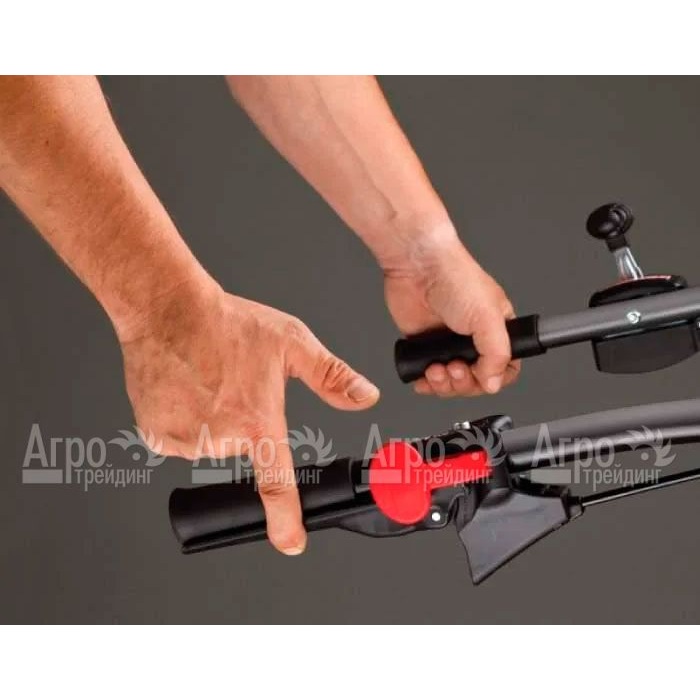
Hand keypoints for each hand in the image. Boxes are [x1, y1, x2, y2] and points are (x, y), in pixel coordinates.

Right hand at [118, 280, 379, 554]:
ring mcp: (184, 438)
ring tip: (207, 382)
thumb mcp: (292, 343)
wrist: (168, 309)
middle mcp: (220, 436)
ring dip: (211, 422)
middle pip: (240, 448)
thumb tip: (365, 396)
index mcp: (257, 421)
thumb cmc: (229, 323)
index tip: (291, 543)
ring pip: (209, 444)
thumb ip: (332, 376)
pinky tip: (186, 390)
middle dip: (241, 424)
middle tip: (233, 386)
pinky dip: (185, 421)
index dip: (285, 520)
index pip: (276, 485)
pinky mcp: (156, 435)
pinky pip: (180, 439)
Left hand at [384, 229, 519, 396]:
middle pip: (476, 380)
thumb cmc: (454, 278)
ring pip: (451, 382)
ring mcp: (448, 343)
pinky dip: (426, 382)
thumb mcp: (488, 317)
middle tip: (454, 368)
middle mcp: (474, 338)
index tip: (481, 376)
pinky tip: (423, 377)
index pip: (505, 367)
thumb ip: (496, 353)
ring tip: (436, 369)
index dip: (493, 379)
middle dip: (464, 382)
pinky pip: (427, 375)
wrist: (417, 267)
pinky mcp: (425, 346)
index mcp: (497, 329)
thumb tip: (493, 383)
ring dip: (444, 384)